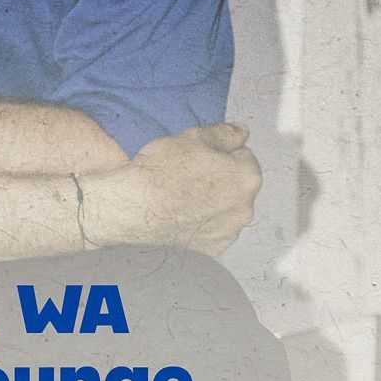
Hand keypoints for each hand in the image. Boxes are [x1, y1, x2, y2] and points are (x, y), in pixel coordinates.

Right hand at [121, 123, 261, 254]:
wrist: (134, 210)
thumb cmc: (162, 172)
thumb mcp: (194, 137)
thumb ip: (225, 133)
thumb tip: (242, 131)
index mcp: (246, 178)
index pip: (244, 155)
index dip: (220, 152)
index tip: (200, 156)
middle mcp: (244, 209)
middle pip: (237, 184)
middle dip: (221, 177)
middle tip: (189, 173)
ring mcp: (228, 232)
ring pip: (226, 208)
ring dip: (213, 200)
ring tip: (183, 195)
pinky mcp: (212, 249)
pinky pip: (213, 229)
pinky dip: (203, 222)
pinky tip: (182, 213)